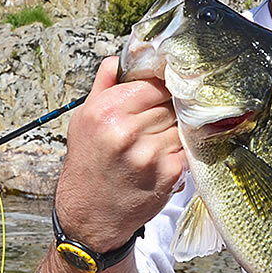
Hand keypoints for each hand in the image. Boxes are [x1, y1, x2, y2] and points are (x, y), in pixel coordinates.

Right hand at [54, 56, 185, 249]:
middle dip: (171, 108)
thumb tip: (122, 57)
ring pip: (182, 124)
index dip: (162, 88)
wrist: (90, 215)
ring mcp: (150, 154)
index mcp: (106, 111)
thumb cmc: (87, 164)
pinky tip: (166, 155)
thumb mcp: (84, 119)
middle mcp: (127, 131)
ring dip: (177, 129)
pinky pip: (187, 148)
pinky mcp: (169, 173)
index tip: (164, 92)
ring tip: (162, 138)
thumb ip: (105, 85)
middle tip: (163, 118)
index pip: (154, 84)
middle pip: (171, 103)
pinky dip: (181, 150)